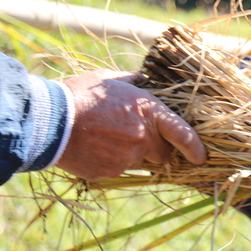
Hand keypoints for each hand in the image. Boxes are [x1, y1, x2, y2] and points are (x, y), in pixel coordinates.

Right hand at [56, 69, 206, 180]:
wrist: (49, 121)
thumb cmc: (79, 95)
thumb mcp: (109, 80)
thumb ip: (131, 82)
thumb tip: (141, 79)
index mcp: (149, 112)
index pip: (182, 133)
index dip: (195, 147)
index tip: (202, 156)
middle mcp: (143, 137)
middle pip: (163, 155)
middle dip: (155, 149)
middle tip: (136, 138)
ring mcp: (127, 158)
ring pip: (139, 163)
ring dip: (131, 155)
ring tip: (106, 139)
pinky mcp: (110, 172)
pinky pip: (118, 170)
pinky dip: (112, 162)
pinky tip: (95, 148)